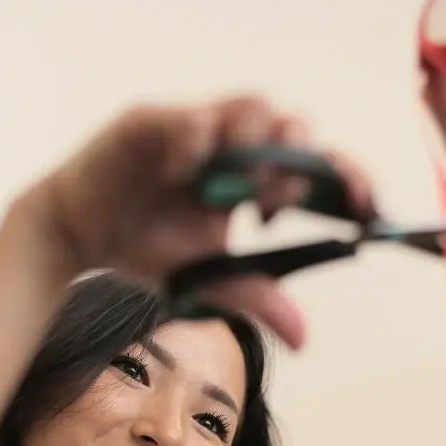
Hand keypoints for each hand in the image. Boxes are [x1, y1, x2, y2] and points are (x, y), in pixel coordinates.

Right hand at [37, 95, 373, 348]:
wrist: (84, 236)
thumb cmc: (150, 247)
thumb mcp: (210, 278)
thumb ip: (257, 297)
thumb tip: (302, 338)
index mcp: (252, 179)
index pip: (313, 163)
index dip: (345, 176)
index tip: (362, 205)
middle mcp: (232, 149)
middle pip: (291, 126)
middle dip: (295, 164)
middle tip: (272, 206)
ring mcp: (195, 132)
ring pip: (251, 107)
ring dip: (257, 143)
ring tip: (237, 188)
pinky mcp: (152, 124)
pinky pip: (184, 118)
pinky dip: (195, 138)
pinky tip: (186, 169)